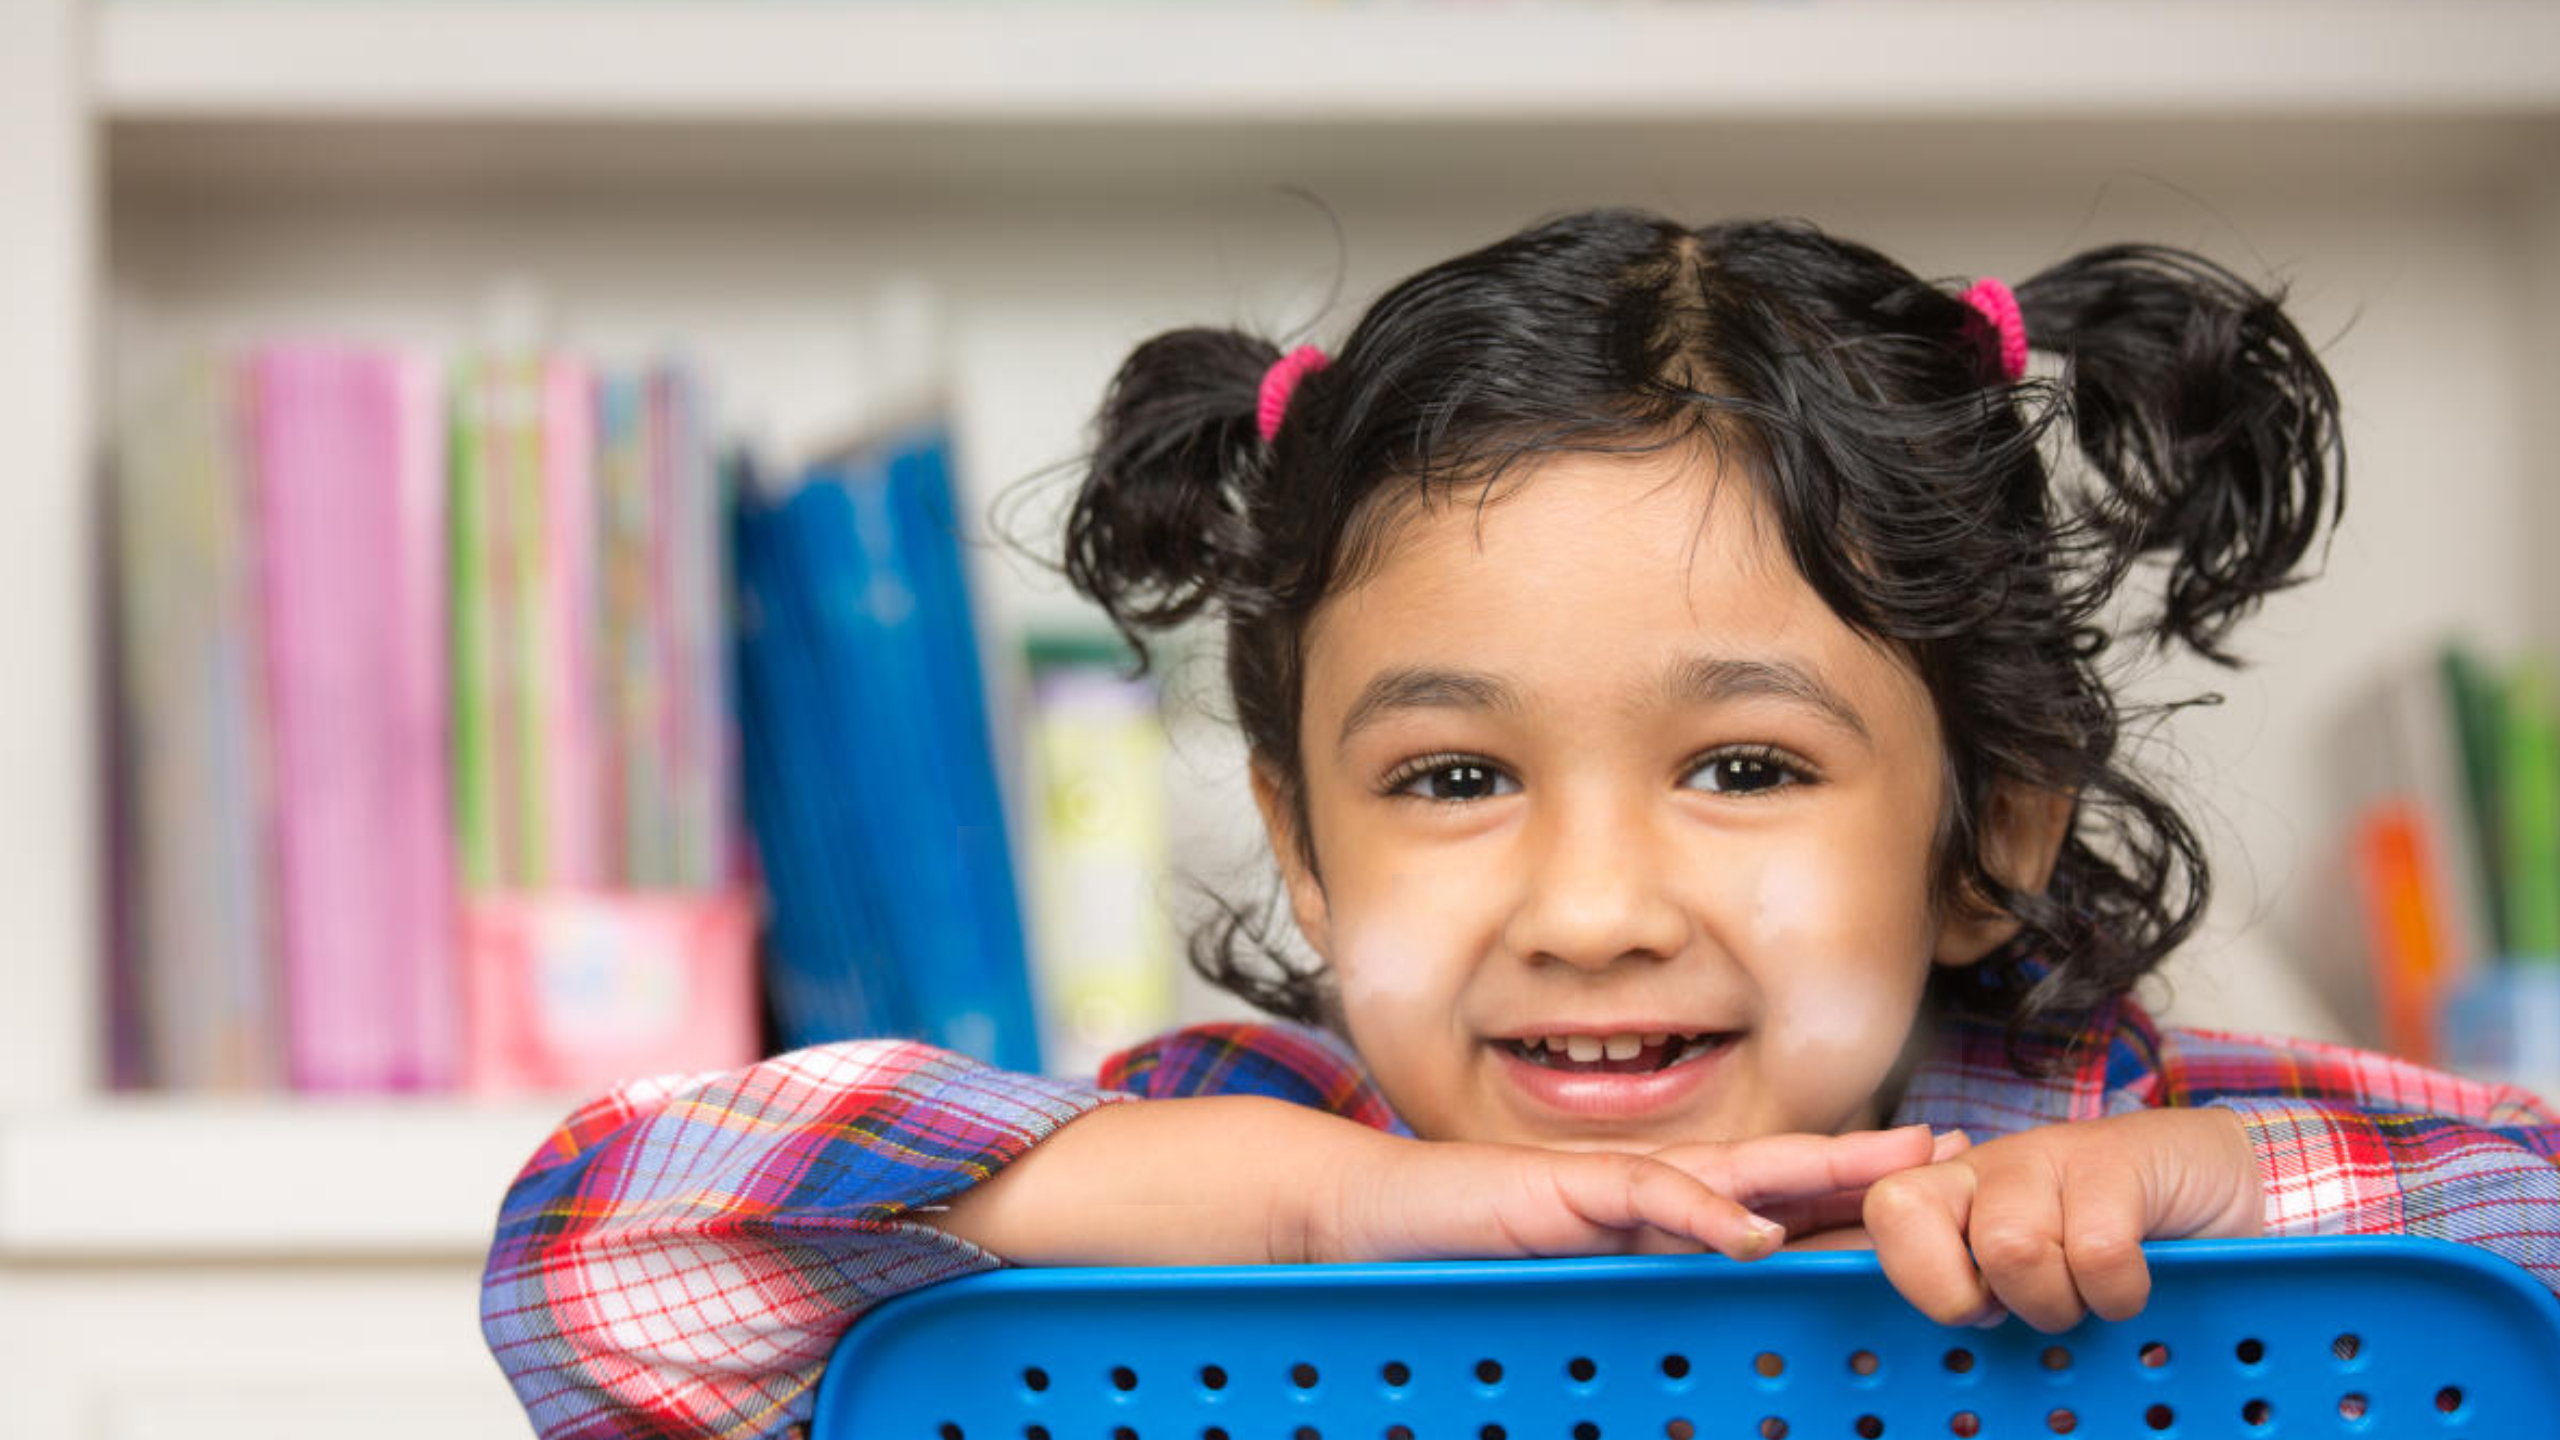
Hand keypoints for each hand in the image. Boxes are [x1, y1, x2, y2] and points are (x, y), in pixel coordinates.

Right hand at [1312, 1122, 1945, 1264]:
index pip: (1762, 1199)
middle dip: (1860, 1162)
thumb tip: (1697, 1376)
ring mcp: (1605, 1185)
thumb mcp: (1565, 1291)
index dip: (1842, 1196)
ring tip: (1889, 1169)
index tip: (1922, 1193)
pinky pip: (1643, 1195)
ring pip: (1728, 1170)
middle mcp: (1641, 1190)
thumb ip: (1631, 1309)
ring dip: (1814, 1169)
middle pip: (1771, 1170)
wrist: (1369, 1221)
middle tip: (1948, 1149)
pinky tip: (1755, 1232)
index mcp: (1648, 1215)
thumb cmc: (1459, 1258)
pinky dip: (1702, 1212)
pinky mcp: (1560, 1191)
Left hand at [1859, 1108, 2264, 1330]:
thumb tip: (1938, 1389)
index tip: (1982, 1312)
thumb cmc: (2116, 1248)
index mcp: (1955, 1197)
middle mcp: (1985, 1167)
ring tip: (2090, 1295)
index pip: (1881, 1215)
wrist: (2222, 1182)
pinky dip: (2120, 1291)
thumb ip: (1986, 1311)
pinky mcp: (2115, 1159)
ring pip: (2004, 1245)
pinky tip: (2140, 1277)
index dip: (1919, 1277)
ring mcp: (2045, 1154)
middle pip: (1901, 1211)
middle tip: (2026, 1306)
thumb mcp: (2040, 1283)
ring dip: (2057, 1299)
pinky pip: (2096, 1250)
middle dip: (1966, 1293)